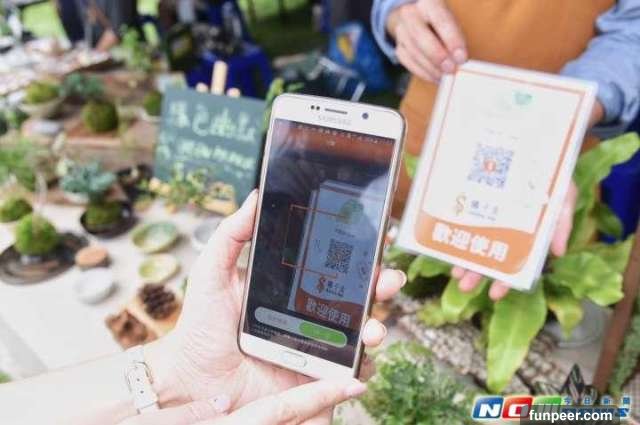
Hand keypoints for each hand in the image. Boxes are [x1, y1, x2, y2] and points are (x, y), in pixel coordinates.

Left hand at [146, 190, 405, 420]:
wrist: (193, 381)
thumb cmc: (201, 328)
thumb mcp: (212, 274)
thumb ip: (231, 235)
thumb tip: (256, 196)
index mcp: (292, 286)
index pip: (334, 264)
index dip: (358, 252)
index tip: (376, 238)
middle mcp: (311, 313)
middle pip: (358, 295)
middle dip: (381, 284)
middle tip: (384, 280)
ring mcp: (317, 346)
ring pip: (362, 331)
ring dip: (377, 325)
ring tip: (372, 327)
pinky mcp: (317, 377)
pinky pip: (351, 372)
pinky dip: (365, 368)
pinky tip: (362, 361)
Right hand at [387, 0, 466, 82]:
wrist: (417, 19)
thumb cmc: (440, 22)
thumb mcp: (450, 21)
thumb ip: (455, 36)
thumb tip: (460, 59)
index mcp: (428, 3)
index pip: (441, 21)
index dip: (452, 40)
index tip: (461, 58)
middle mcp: (411, 14)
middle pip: (421, 37)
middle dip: (437, 56)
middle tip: (451, 70)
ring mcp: (401, 31)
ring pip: (414, 52)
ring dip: (431, 68)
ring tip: (446, 77)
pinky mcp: (398, 46)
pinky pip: (408, 62)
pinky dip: (423, 73)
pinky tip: (435, 77)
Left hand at [454, 181, 577, 299]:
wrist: (534, 147)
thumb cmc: (552, 175)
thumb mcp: (564, 196)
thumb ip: (561, 224)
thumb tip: (559, 253)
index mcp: (528, 235)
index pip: (516, 264)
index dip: (507, 281)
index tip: (496, 294)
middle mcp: (508, 231)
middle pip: (492, 258)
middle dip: (478, 275)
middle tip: (465, 287)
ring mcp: (491, 218)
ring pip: (476, 244)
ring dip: (465, 260)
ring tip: (455, 273)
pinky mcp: (478, 203)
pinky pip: (465, 222)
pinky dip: (457, 232)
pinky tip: (447, 244)